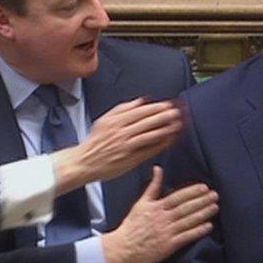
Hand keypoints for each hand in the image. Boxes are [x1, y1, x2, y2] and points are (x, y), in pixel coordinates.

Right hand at [51, 97, 182, 192]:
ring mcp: (127, 146)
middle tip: (177, 112)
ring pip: (150, 135)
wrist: (84, 162)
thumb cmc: (95, 142)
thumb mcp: (105, 120)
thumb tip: (141, 100)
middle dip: (164, 116)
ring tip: (177, 124)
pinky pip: (149, 150)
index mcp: (115, 121)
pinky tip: (170, 139)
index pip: (140, 112)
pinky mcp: (130, 159)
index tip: (167, 104)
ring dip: (166, 129)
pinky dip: (161, 144)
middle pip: (147, 122)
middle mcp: (121, 133)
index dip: (155, 107)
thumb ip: (123, 108)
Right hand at [101, 166, 217, 262]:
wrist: (123, 247)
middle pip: (185, 208)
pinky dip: (197, 231)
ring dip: (203, 214)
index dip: (191, 192)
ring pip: (187, 221)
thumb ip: (153, 186)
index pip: (177, 197)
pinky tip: (208, 226)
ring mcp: (166, 232)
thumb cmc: (133, 224)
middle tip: (215, 195)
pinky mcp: (168, 245)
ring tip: (215, 207)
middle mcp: (162, 218)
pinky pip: (186, 237)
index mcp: (156, 207)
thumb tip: (158, 168)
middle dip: (201, 201)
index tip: (204, 187)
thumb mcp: (141, 202)